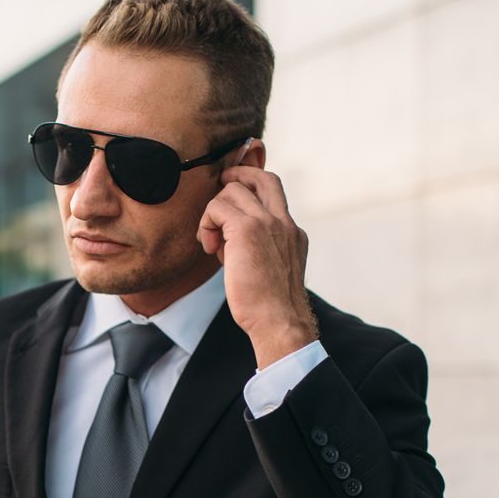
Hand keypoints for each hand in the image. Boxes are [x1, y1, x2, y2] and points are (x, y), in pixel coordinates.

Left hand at [197, 163, 317, 366]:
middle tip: (218, 192)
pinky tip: (209, 248)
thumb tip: (226, 244)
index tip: (232, 202)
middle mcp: (284, 222)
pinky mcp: (246, 229)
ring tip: (212, 244)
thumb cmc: (269, 308)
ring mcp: (267, 222)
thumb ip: (257, 251)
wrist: (279, 321)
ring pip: (233, 190)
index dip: (252, 188)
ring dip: (214, 213)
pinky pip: (217, 207)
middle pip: (262, 177)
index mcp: (292, 232)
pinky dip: (207, 223)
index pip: (275, 193)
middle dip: (236, 176)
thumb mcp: (270, 271)